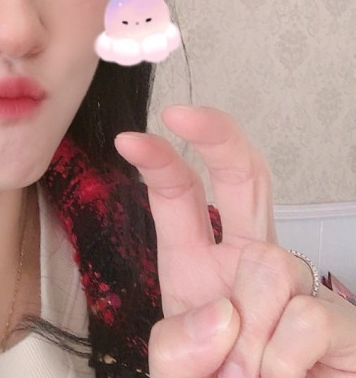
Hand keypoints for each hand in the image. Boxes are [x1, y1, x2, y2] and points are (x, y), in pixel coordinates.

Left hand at [114, 105, 355, 377]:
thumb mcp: (178, 375)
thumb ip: (177, 350)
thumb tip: (224, 314)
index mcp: (195, 265)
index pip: (179, 195)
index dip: (159, 160)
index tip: (130, 138)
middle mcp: (244, 262)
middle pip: (241, 175)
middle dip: (215, 136)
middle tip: (182, 113)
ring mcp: (294, 285)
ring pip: (270, 262)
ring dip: (250, 332)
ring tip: (251, 374)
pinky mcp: (341, 321)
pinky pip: (307, 315)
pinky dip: (284, 359)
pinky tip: (290, 377)